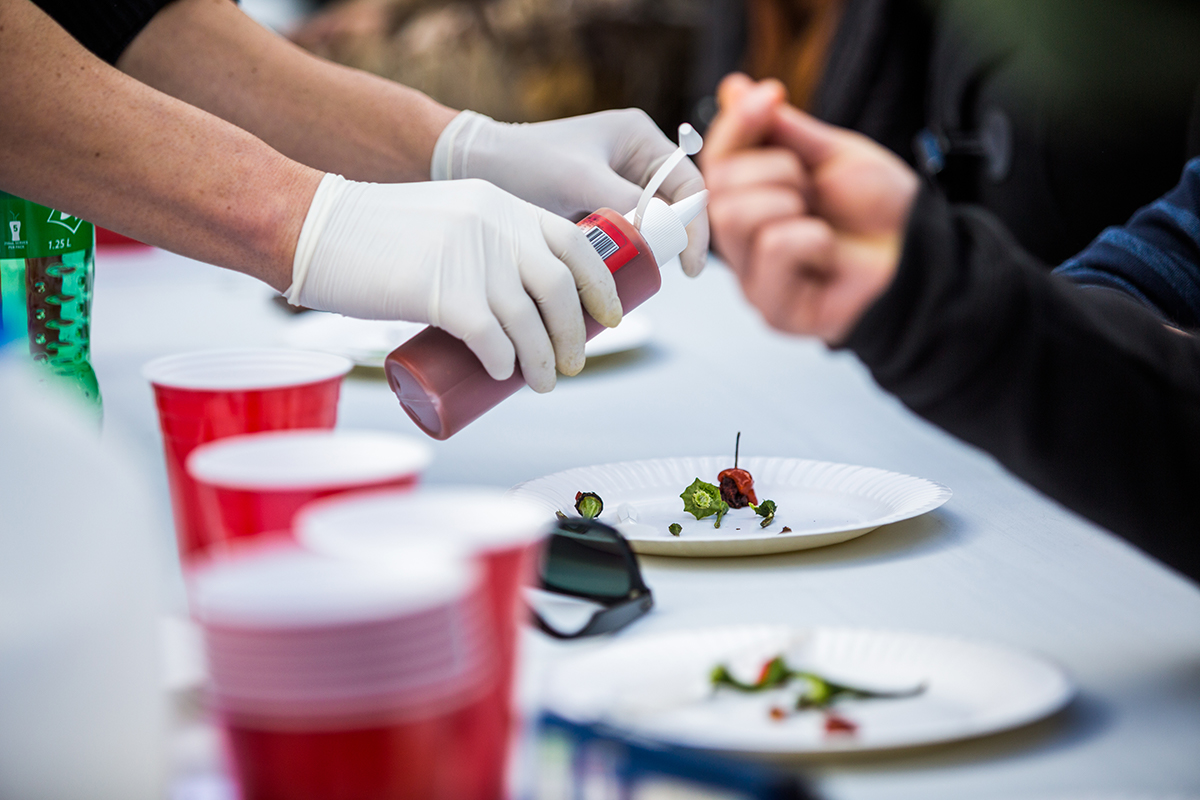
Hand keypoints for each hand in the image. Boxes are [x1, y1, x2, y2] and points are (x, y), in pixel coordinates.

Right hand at [286, 175, 621, 391]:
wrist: (313, 226)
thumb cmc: (374, 234)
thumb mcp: (447, 219)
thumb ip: (482, 245)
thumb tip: (516, 302)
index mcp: (501, 204)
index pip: (575, 242)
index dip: (602, 284)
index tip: (610, 317)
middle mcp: (494, 225)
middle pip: (560, 288)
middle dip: (576, 333)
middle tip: (573, 363)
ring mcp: (470, 258)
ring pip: (530, 320)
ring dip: (544, 361)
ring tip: (542, 383)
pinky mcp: (442, 292)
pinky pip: (492, 338)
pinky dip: (506, 362)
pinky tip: (504, 375)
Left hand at [431, 109, 709, 276]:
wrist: (473, 166)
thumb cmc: (524, 161)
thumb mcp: (579, 181)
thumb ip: (625, 203)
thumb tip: (663, 234)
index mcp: (639, 137)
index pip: (687, 184)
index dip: (695, 225)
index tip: (689, 264)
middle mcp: (632, 158)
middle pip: (671, 208)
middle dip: (670, 243)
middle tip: (660, 275)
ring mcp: (614, 185)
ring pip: (647, 226)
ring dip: (646, 252)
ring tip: (633, 277)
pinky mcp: (594, 208)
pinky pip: (622, 235)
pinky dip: (622, 255)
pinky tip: (613, 275)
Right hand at [701, 74, 919, 342]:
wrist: (925, 253)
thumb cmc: (881, 211)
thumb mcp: (830, 154)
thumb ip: (779, 128)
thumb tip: (734, 89)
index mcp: (750, 207)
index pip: (715, 162)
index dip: (735, 126)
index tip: (771, 95)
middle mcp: (743, 247)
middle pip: (716, 190)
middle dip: (773, 170)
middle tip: (812, 187)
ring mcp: (754, 281)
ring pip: (734, 218)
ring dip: (788, 202)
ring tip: (819, 218)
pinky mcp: (775, 310)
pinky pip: (772, 248)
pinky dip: (810, 237)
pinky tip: (829, 251)